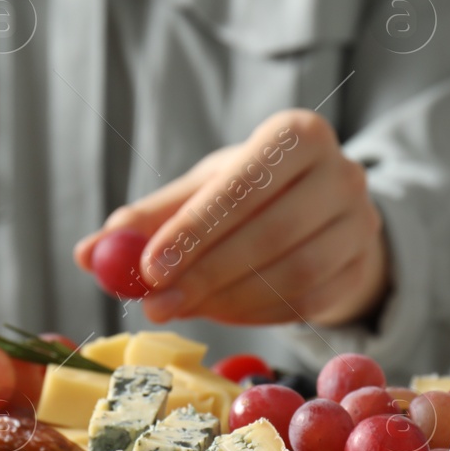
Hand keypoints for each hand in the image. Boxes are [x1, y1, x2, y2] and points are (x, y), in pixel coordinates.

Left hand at [74, 110, 389, 327]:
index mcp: (297, 135)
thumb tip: (88, 251)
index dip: (196, 226)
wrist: (323, 218)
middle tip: (154, 303)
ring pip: (292, 272)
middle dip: (205, 273)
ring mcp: (360, 224)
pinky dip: (255, 314)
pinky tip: (222, 312)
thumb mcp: (202, 191)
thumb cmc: (252, 197)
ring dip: (227, 299)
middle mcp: (342, 173)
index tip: (149, 267)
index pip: (246, 179)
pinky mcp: (362, 269)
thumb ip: (148, 218)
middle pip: (271, 230)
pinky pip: (307, 302)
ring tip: (179, 307)